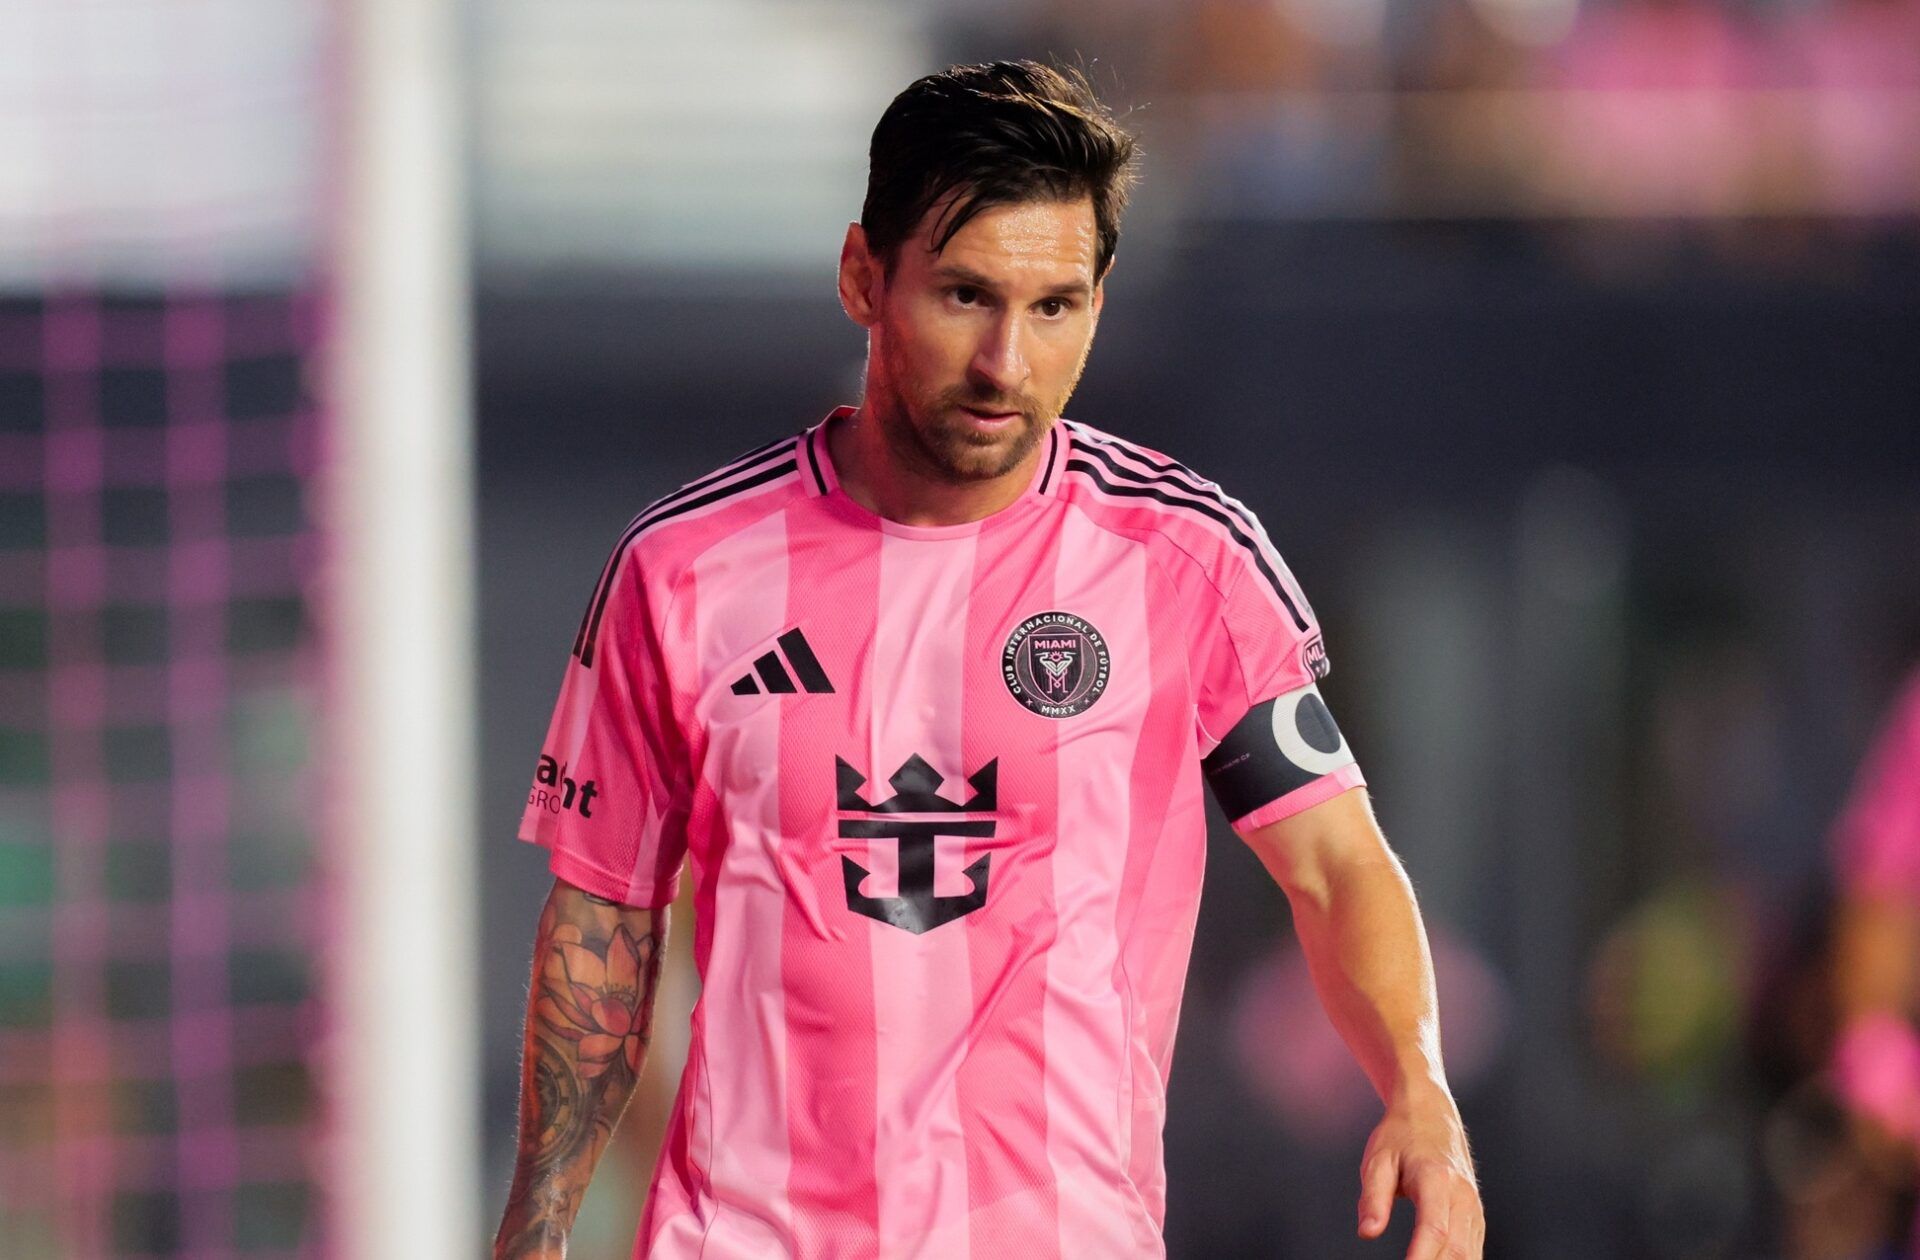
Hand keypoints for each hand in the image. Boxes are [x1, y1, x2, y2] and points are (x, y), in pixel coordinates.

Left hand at [1357, 1090, 1482, 1258]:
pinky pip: (1473, 1251)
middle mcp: (1463, 1197)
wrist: (1431, 1113)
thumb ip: (1372, 1197)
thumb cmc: (1400, 1136)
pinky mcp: (1476, 1216)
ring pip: (1469, 1255)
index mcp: (1437, 1180)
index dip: (1421, 1259)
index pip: (1434, 1230)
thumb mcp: (1377, 1159)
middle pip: (1456, 1250)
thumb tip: (1367, 1233)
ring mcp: (1474, 1208)